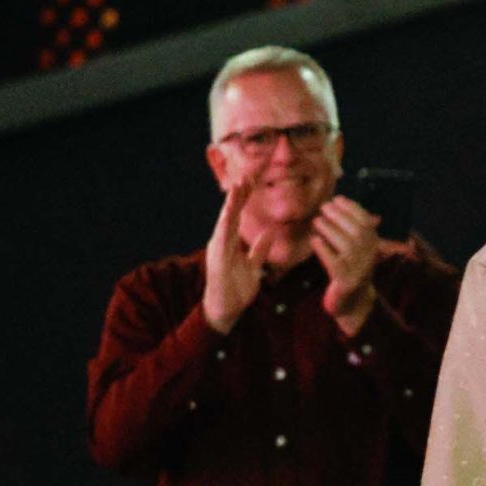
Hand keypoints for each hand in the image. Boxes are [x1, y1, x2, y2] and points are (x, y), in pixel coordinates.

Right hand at [202, 176, 277, 333]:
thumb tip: (268, 234)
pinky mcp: (217, 259)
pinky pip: (222, 240)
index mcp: (230, 242)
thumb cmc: (237, 289)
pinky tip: (229, 214)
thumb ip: (259, 250)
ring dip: (231, 204)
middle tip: (245, 174)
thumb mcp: (254, 266)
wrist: (225, 310)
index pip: (237, 215)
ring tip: (238, 186)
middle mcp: (222, 241)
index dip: (243, 197)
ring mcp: (218, 249)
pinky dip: (225, 226)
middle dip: (237, 194)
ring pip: (225, 221)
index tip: (250, 179)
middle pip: (230, 213)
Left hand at [311, 195, 381, 335]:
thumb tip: (339, 203)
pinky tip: (314, 240)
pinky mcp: (345, 281)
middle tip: (323, 207)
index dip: (353, 209)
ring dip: (330, 230)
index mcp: (373, 246)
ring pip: (346, 245)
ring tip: (316, 221)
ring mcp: (358, 269)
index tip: (337, 199)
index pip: (366, 222)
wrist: (353, 301)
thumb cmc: (350, 269)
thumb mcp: (356, 248)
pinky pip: (334, 262)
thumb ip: (351, 229)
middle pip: (357, 231)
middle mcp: (369, 256)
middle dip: (340, 216)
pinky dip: (323, 249)